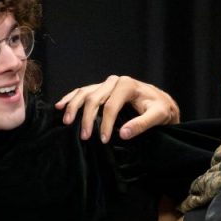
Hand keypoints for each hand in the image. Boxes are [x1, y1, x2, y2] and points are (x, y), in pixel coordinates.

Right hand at [55, 75, 179, 142]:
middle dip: (87, 118)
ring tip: (67, 122)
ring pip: (84, 92)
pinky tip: (61, 106)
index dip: (106, 123)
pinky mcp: (100, 88)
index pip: (111, 105)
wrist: (160, 101)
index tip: (103, 140)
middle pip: (94, 98)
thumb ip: (142, 124)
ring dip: (73, 107)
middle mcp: (114, 81)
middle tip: (84, 136)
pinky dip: (71, 98)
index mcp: (127, 85)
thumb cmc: (160, 109)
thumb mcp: (158, 116)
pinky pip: (82, 91)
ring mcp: (106, 84)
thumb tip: (123, 134)